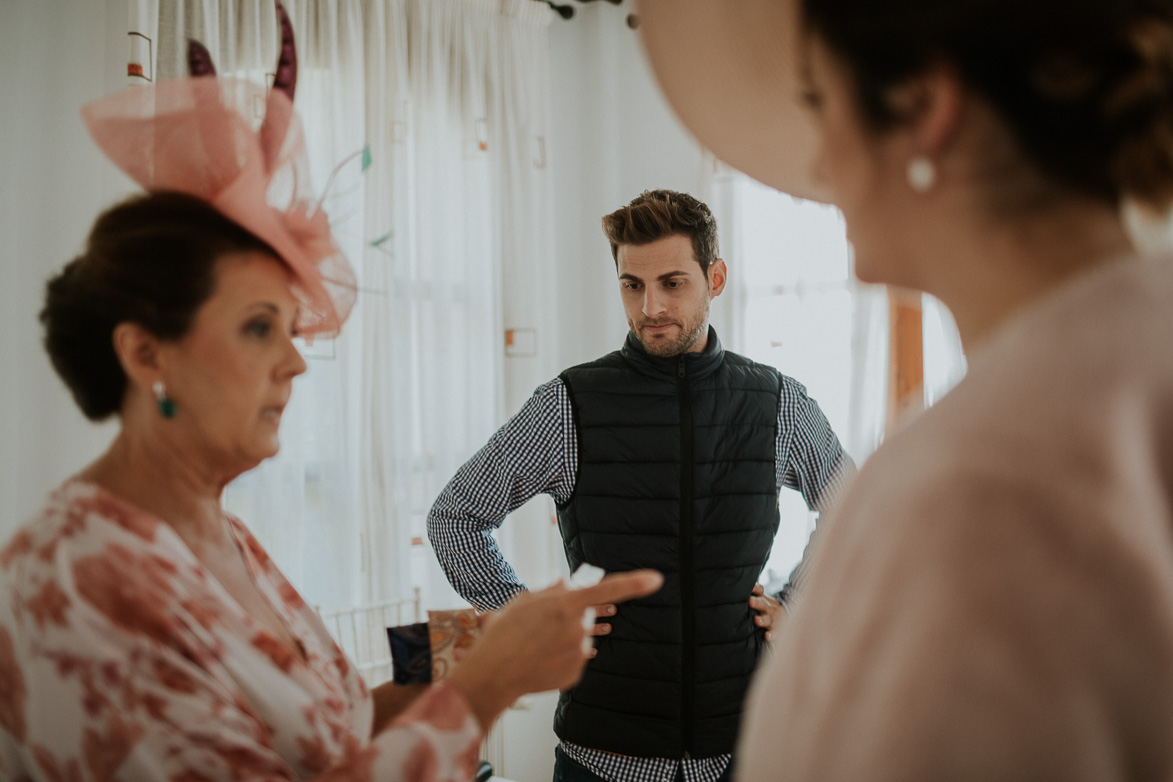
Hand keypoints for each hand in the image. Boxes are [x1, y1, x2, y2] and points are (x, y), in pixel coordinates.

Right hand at [449, 569, 662, 728]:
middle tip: (541, 626)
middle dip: (570, 616)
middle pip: (586, 615)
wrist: (493, 674)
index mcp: (565, 605)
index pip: (607, 590)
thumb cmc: (503, 633)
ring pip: (580, 638)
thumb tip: (567, 587)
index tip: (656, 579)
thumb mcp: (523, 602)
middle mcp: (577, 628)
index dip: (634, 584)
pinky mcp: (576, 673)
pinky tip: (541, 660)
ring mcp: (579, 653)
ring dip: (564, 638)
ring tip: (536, 646)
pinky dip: (561, 657)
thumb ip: (551, 592)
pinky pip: (575, 658)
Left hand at [749, 584, 786, 642]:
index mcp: (763, 600)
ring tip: (757, 620)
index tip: (750, 586)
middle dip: (756, 603)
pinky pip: (774, 633)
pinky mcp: (777, 631)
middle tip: (750, 601)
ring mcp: (773, 620)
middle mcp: (768, 609)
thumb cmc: (768, 608)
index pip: (759, 591)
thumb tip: (740, 587)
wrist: (788, 618)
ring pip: (768, 620)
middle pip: (762, 604)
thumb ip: (753, 593)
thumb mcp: (763, 599)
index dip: (755, 588)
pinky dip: (771, 635)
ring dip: (762, 620)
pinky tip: (767, 636)